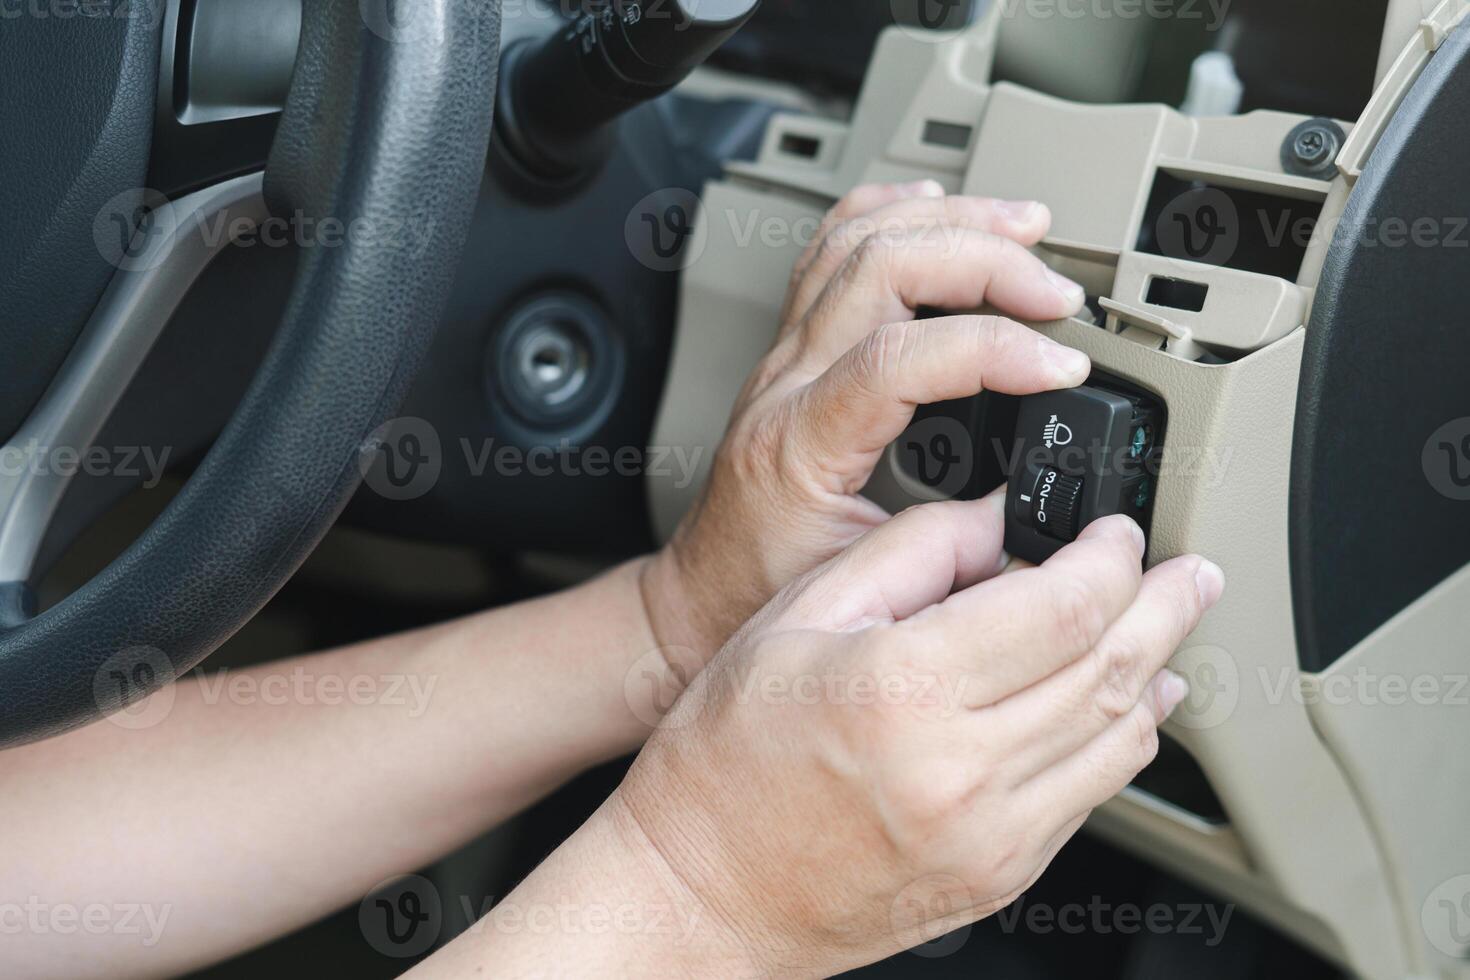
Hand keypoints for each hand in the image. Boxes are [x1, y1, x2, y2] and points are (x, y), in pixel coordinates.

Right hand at [614, 501, 1223, 974]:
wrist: (703, 889)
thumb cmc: (726, 757)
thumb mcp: (794, 618)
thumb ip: (907, 554)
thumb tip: (996, 519)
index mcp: (903, 688)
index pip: (1061, 606)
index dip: (1111, 557)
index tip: (1117, 530)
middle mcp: (959, 769)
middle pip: (1111, 669)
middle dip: (1166, 606)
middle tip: (1193, 572)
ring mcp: (987, 834)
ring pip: (1120, 740)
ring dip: (1158, 673)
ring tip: (1168, 631)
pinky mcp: (997, 875)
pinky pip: (1092, 800)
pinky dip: (1125, 744)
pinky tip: (1126, 710)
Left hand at [641, 180, 1091, 682]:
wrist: (697, 599)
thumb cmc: (762, 595)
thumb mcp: (870, 578)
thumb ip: (950, 538)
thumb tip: (1036, 504)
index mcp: (801, 444)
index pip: (900, 357)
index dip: (994, 347)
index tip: (1061, 365)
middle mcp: (785, 384)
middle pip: (881, 268)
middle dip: (985, 260)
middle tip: (1056, 295)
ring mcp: (783, 358)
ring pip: (856, 242)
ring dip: (950, 223)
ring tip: (1024, 230)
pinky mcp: (790, 351)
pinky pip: (829, 253)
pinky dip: (887, 216)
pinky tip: (932, 209)